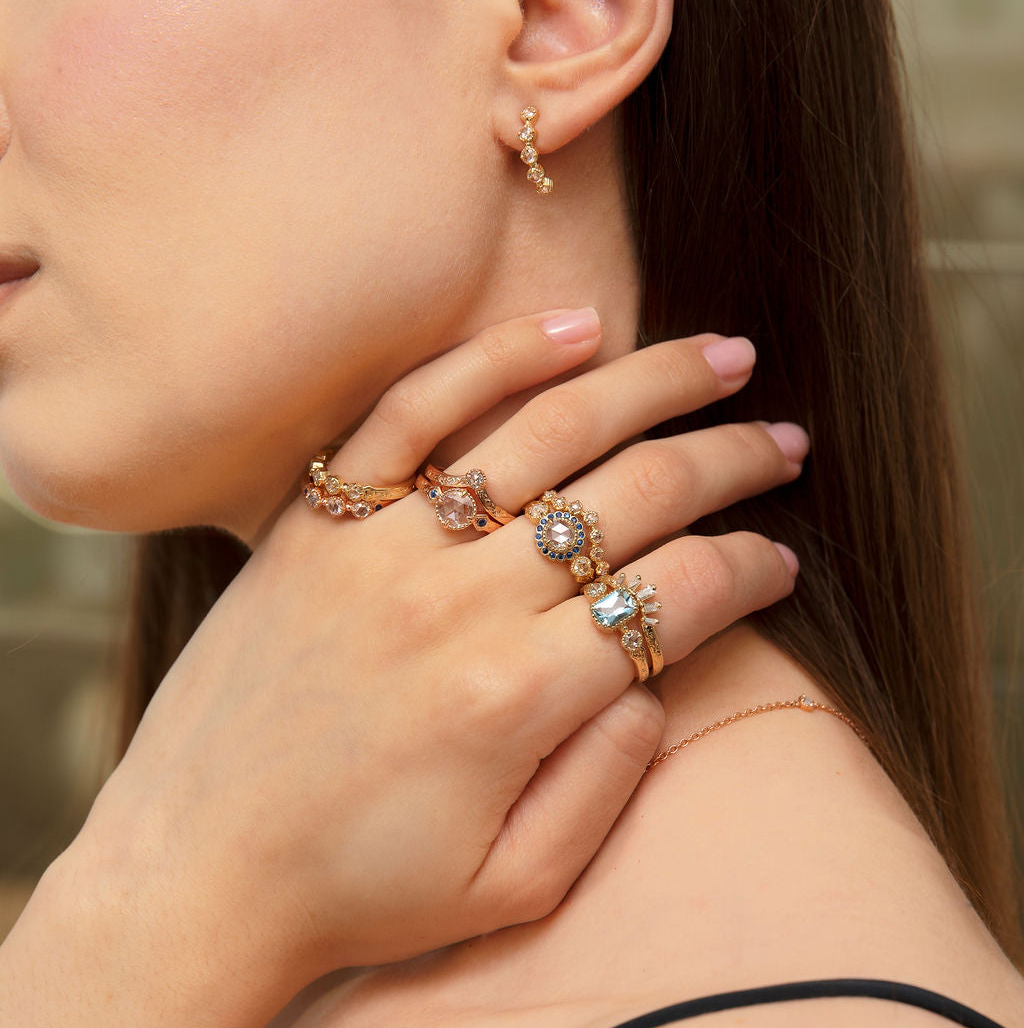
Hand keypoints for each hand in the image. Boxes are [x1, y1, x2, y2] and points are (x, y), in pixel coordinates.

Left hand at [30, 312, 805, 1023]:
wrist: (193, 867)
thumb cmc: (357, 888)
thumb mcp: (511, 886)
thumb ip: (607, 784)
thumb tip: (657, 680)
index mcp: (517, 697)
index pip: (678, 590)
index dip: (751, 564)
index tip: (780, 556)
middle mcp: (459, 600)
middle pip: (635, 492)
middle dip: (730, 459)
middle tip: (785, 440)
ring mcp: (385, 544)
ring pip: (547, 428)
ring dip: (651, 385)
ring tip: (723, 357)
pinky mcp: (321, 516)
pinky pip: (415, 408)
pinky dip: (497, 358)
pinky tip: (573, 329)